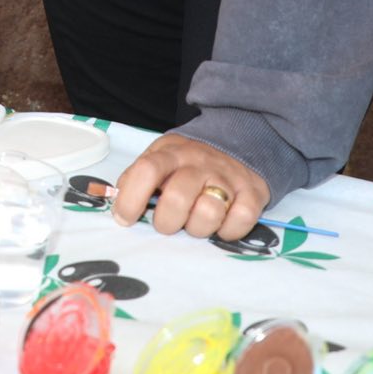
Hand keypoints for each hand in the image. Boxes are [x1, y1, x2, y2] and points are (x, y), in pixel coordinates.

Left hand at [110, 131, 272, 241]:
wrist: (239, 143)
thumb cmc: (190, 162)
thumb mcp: (160, 158)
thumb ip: (138, 178)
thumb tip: (119, 206)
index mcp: (171, 153)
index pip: (147, 171)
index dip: (131, 199)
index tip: (125, 219)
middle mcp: (199, 162)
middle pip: (177, 198)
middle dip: (167, 222)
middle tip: (169, 224)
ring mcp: (227, 176)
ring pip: (208, 213)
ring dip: (198, 228)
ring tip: (196, 222)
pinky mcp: (253, 192)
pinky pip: (240, 221)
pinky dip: (228, 231)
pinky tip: (222, 225)